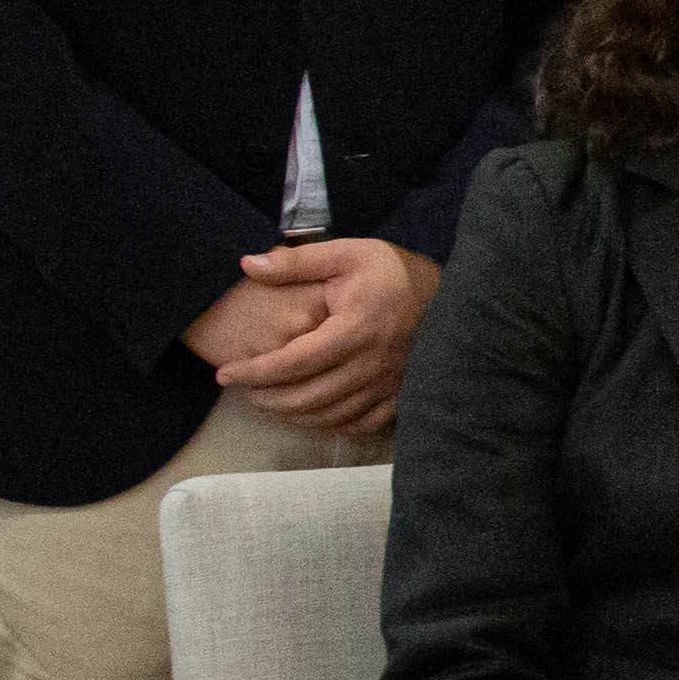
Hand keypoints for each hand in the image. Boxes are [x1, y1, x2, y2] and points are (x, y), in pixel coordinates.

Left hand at [195, 238, 435, 433]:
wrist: (454, 294)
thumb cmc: (391, 272)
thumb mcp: (345, 254)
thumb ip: (296, 262)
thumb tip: (247, 264)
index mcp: (355, 328)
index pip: (294, 361)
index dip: (255, 372)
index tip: (225, 374)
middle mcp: (372, 363)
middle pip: (308, 396)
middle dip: (268, 398)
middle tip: (243, 391)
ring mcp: (389, 384)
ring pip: (330, 414)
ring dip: (293, 415)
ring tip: (268, 404)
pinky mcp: (401, 395)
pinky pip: (360, 422)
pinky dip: (330, 425)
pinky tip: (311, 416)